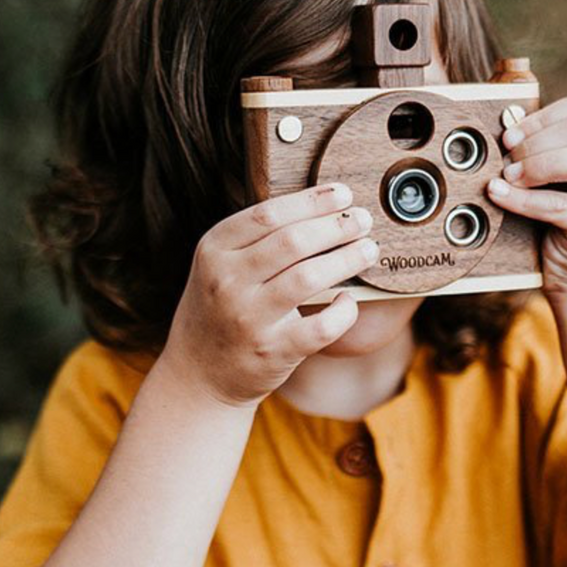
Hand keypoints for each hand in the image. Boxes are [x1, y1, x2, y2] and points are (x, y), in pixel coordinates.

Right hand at [159, 184, 376, 406]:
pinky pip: (322, 326)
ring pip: (310, 277)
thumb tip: (321, 208)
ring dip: (348, 258)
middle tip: (362, 219)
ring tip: (368, 249)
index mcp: (214, 250)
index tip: (343, 194)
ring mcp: (249, 318)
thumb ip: (256, 238)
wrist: (198, 372)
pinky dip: (344, 311)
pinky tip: (349, 301)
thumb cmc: (220, 309)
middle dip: (337, 226)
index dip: (313, 201)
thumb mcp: (220, 265)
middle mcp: (227, 281)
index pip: (269, 214)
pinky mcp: (272, 351)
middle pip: (294, 241)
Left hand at [486, 94, 566, 294]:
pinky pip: (560, 204)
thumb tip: (505, 129)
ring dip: (538, 164)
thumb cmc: (557, 226)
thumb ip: (535, 155)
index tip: (509, 136)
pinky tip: (501, 195)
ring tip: (509, 178)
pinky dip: (524, 198)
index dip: (538, 119)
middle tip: (507, 162)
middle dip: (534, 142)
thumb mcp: (549, 183)